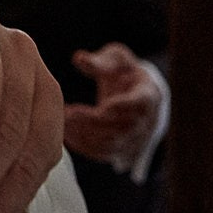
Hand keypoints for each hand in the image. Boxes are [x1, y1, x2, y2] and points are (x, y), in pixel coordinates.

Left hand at [63, 42, 161, 170]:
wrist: (136, 94)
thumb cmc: (123, 71)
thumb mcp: (116, 59)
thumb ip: (101, 61)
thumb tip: (78, 58)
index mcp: (148, 95)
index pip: (142, 103)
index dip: (124, 106)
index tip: (103, 104)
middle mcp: (146, 121)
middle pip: (123, 128)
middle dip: (94, 122)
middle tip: (68, 114)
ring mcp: (136, 139)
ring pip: (113, 145)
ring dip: (86, 136)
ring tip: (64, 123)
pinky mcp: (123, 150)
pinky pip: (105, 154)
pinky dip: (85, 147)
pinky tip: (67, 135)